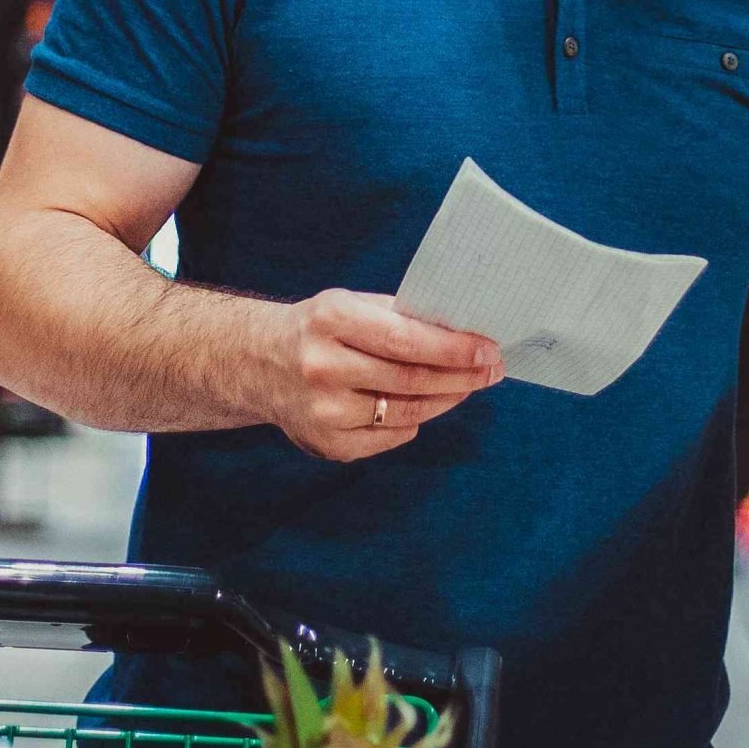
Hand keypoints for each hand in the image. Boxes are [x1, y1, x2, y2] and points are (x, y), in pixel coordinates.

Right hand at [262, 290, 501, 461]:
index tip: (489, 351)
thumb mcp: (352, 305)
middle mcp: (322, 367)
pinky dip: (415, 420)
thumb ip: (402, 316)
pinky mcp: (326, 442)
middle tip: (491, 370)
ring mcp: (322, 410)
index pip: (408, 340)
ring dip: (447, 399)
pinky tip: (426, 406)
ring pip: (407, 411)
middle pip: (412, 379)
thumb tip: (465, 331)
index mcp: (331, 321)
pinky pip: (390, 436)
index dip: (455, 349)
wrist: (257, 363)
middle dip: (462, 376)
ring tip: (468, 386)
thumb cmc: (319, 330)